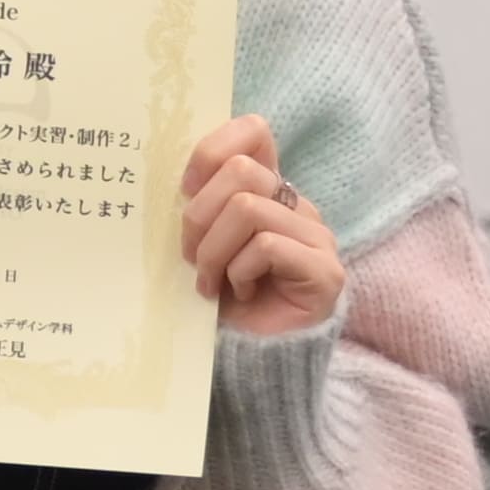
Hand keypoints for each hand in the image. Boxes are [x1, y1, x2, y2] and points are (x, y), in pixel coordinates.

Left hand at [182, 116, 344, 337]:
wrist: (253, 356)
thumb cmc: (221, 296)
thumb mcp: (201, 242)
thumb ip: (197, 206)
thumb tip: (164, 178)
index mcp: (267, 192)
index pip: (254, 133)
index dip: (212, 149)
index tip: (184, 187)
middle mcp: (297, 206)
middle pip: (241, 173)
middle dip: (199, 215)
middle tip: (192, 256)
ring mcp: (316, 238)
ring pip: (248, 209)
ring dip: (215, 250)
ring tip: (211, 281)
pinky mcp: (325, 272)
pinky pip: (267, 247)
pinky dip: (238, 271)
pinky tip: (238, 293)